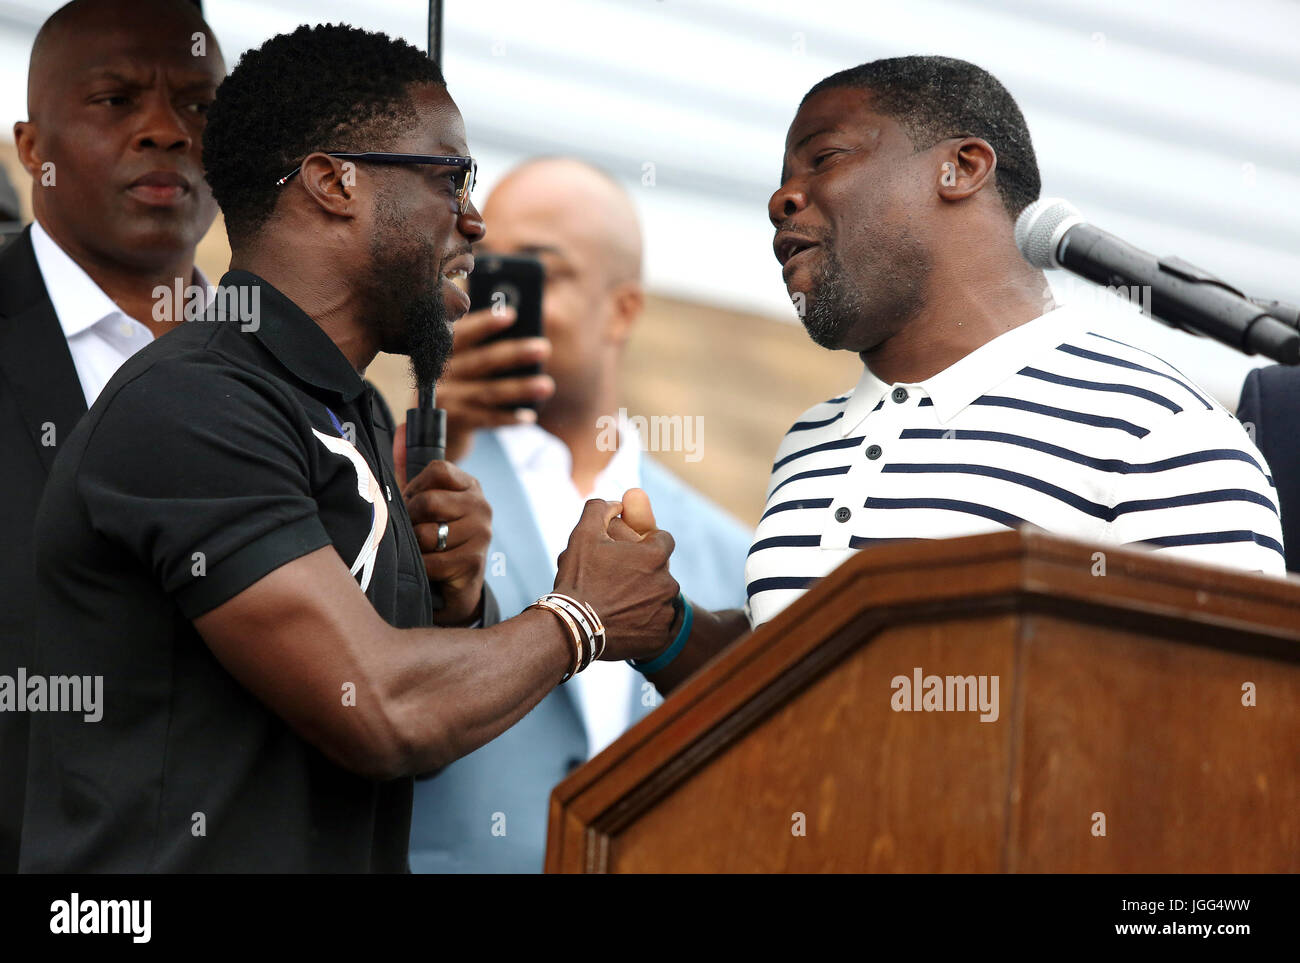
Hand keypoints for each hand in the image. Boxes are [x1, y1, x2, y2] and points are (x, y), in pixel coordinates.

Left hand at [402, 458, 491, 625]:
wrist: (460, 586)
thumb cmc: (437, 538)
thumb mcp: (426, 503)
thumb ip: (410, 474)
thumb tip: (397, 437)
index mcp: (470, 487)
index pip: (438, 470)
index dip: (415, 488)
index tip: (414, 505)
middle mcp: (481, 506)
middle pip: (428, 502)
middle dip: (411, 520)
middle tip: (413, 532)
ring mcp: (481, 534)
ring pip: (426, 534)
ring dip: (416, 546)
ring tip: (424, 550)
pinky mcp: (474, 561)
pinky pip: (431, 561)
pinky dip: (422, 567)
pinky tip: (429, 568)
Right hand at [435, 306, 554, 461]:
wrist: (430, 433)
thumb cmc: (456, 388)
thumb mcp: (459, 365)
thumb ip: (477, 346)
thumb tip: (513, 322)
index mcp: (438, 352)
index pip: (461, 333)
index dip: (485, 323)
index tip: (512, 315)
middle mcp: (438, 374)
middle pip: (480, 361)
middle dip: (514, 354)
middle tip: (543, 348)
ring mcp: (444, 399)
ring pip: (487, 391)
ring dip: (520, 388)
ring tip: (546, 385)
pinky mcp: (452, 424)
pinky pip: (486, 419)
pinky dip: (509, 418)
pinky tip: (530, 417)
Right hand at [553, 493, 678, 662]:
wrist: (573, 627)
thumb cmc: (579, 579)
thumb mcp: (583, 534)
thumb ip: (600, 509)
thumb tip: (616, 502)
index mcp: (655, 556)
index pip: (664, 541)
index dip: (647, 544)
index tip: (630, 554)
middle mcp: (667, 583)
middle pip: (661, 571)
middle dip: (645, 573)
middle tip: (617, 582)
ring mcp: (665, 612)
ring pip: (660, 598)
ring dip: (646, 598)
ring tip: (618, 604)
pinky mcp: (660, 637)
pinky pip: (657, 625)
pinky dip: (644, 624)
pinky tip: (623, 623)